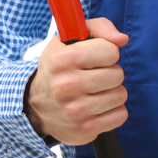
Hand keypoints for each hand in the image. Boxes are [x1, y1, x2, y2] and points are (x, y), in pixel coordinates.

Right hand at [24, 17, 129, 144]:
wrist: (35, 105)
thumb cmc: (59, 66)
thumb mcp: (70, 38)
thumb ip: (100, 27)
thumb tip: (122, 39)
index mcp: (62, 60)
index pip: (111, 51)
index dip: (107, 52)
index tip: (96, 56)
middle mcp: (66, 86)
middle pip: (118, 74)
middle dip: (110, 72)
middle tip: (94, 75)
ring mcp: (75, 111)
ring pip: (121, 95)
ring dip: (112, 91)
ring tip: (95, 90)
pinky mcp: (84, 130)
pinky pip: (120, 115)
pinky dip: (113, 110)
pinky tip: (97, 107)